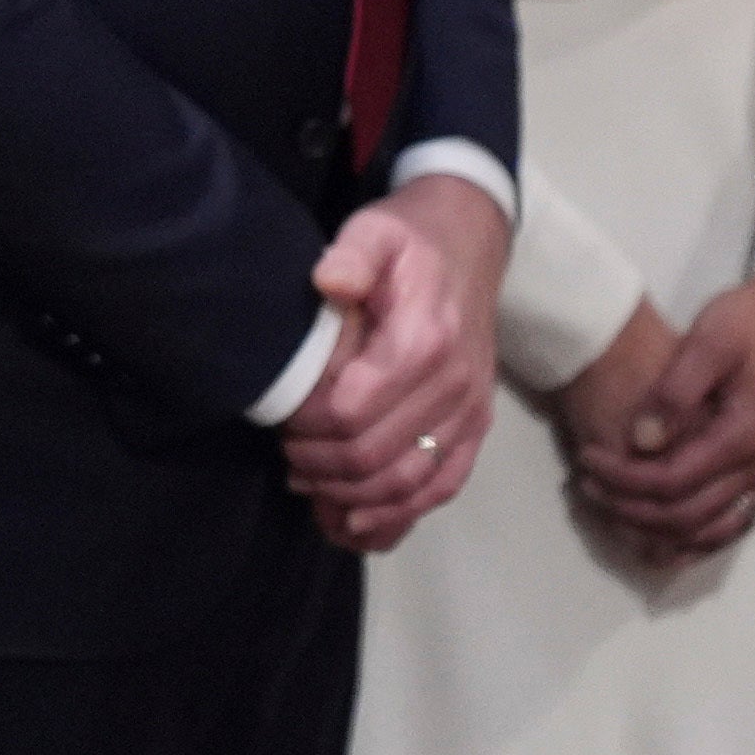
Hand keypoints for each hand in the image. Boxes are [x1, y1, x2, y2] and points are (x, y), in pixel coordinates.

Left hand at [282, 175, 509, 551]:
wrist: (470, 247)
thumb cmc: (410, 241)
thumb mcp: (375, 230)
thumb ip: (353, 255)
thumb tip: (329, 282)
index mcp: (425, 341)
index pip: (352, 410)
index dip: (306, 426)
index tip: (278, 420)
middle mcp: (455, 386)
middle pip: (376, 456)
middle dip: (320, 466)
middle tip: (285, 456)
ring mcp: (470, 413)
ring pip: (409, 484)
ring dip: (352, 499)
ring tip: (308, 488)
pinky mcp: (475, 429)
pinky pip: (442, 488)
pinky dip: (397, 515)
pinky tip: (354, 523)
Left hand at [577, 272, 754, 561]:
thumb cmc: (751, 321)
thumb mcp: (709, 341)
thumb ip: (675, 392)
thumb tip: (642, 441)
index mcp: (746, 435)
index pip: (672, 481)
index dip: (622, 479)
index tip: (585, 460)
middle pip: (688, 515)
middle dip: (631, 508)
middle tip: (587, 486)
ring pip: (711, 529)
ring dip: (659, 528)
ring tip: (612, 506)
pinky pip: (732, 520)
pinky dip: (696, 534)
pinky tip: (662, 534)